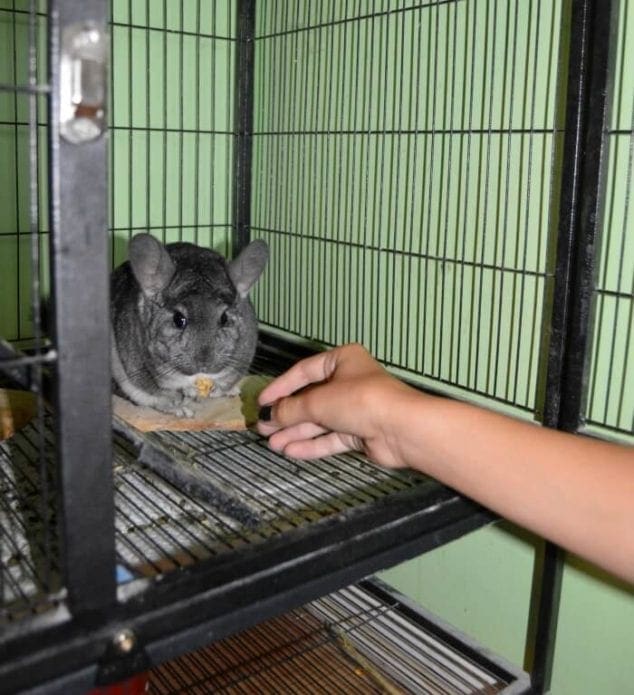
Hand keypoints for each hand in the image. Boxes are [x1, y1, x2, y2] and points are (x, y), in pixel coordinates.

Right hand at [257, 343, 421, 466]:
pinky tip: (291, 451)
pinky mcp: (360, 433)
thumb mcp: (319, 401)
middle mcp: (349, 382)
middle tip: (263, 426)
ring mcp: (355, 409)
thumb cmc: (361, 400)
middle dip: (287, 414)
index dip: (281, 387)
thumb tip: (270, 414)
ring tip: (271, 443)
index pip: (304, 371)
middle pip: (311, 399)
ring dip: (296, 432)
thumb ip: (291, 408)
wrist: (401, 428)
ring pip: (319, 421)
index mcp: (342, 360)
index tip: (262, 401)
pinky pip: (330, 438)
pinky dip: (312, 444)